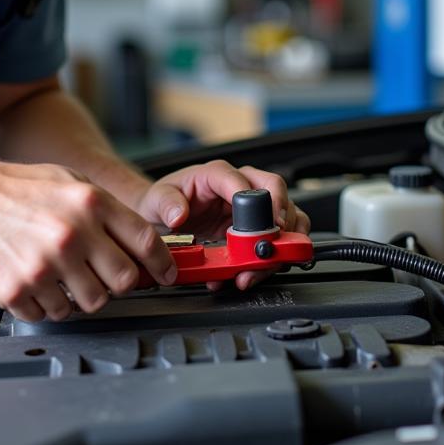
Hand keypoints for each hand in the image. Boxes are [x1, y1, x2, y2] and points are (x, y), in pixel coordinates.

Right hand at [0, 156, 177, 322]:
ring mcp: (44, 266)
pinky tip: (36, 281)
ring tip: (62, 275)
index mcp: (90, 204)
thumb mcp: (70, 182)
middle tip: (103, 274)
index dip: (163, 264)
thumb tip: (140, 241)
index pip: (146, 242)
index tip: (166, 274)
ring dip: (82, 296)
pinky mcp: (17, 290)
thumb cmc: (14, 189)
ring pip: (91, 304)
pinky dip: (47, 304)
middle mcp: (72, 235)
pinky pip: (51, 315)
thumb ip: (106, 211)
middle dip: (119, 282)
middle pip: (125, 281)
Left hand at [132, 159, 310, 289]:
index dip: (257, 201)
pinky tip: (260, 270)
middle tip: (268, 245)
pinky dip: (279, 254)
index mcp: (218, 174)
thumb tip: (179, 214)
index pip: (244, 181)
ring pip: (286, 215)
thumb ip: (167, 203)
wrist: (162, 216)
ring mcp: (252, 206)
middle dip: (279, 219)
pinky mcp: (256, 227)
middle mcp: (241, 184)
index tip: (260, 224)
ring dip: (281, 243)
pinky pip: (281, 236)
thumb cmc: (164, 201)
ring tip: (259, 268)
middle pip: (276, 190)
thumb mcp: (157, 200)